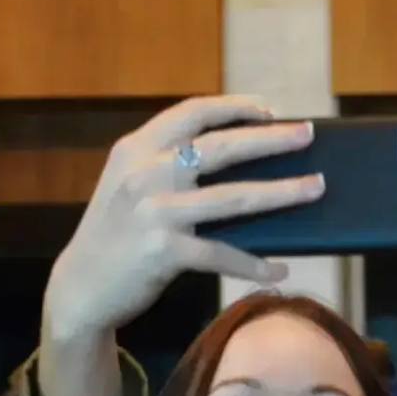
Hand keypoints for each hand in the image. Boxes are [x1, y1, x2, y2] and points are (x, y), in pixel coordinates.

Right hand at [44, 95, 322, 338]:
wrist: (80, 287)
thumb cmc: (117, 237)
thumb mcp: (130, 188)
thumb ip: (167, 169)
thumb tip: (241, 165)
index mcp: (136, 150)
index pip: (192, 114)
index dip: (234, 108)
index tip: (270, 108)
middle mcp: (143, 174)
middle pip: (221, 148)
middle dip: (271, 139)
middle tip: (307, 135)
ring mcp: (154, 212)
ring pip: (233, 198)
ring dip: (281, 193)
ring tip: (315, 188)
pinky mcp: (163, 251)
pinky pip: (222, 255)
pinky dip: (254, 264)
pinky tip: (279, 269)